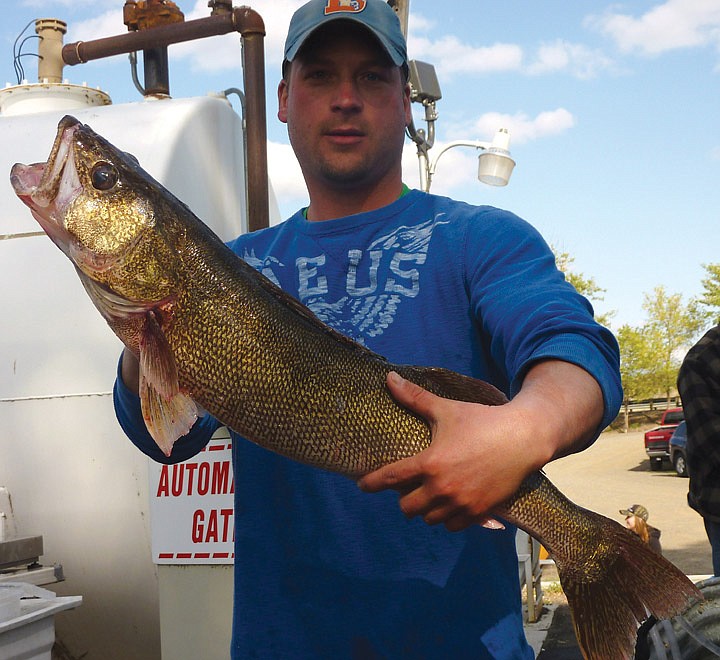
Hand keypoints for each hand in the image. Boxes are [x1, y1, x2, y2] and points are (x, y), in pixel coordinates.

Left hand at [358, 371, 541, 531]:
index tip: (362, 485)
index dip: (371, 483)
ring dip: (425, 509)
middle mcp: (442, 488)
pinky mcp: (479, 512)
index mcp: (429, 463)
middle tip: (407, 487)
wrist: (523, 438)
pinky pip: (452, 526)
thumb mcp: (446, 409)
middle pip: (407, 507)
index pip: (390, 478)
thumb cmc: (481, 421)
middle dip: (404, 498)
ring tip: (428, 496)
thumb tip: (389, 377)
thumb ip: (415, 398)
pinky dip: (447, 518)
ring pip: (429, 519)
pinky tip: (448, 505)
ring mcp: (461, 503)